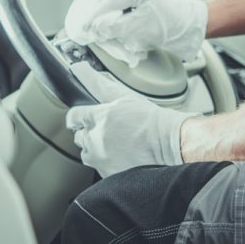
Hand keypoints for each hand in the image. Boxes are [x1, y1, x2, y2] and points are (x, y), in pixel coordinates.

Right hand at [64, 0, 207, 65]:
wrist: (184, 26)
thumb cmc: (168, 27)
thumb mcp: (140, 30)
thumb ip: (115, 27)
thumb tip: (95, 28)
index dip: (94, 15)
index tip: (84, 27)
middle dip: (94, 5)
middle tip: (90, 22)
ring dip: (100, 5)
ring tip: (98, 21)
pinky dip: (108, 6)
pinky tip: (108, 17)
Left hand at [66, 62, 191, 176]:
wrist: (170, 146)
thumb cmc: (150, 120)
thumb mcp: (124, 96)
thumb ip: (97, 83)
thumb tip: (78, 68)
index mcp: (98, 118)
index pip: (74, 117)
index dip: (78, 117)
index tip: (83, 118)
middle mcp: (95, 140)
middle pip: (79, 136)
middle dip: (89, 132)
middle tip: (108, 131)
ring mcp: (101, 159)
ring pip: (87, 153)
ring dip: (95, 149)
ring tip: (115, 145)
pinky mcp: (108, 175)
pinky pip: (99, 168)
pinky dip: (106, 162)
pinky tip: (121, 156)